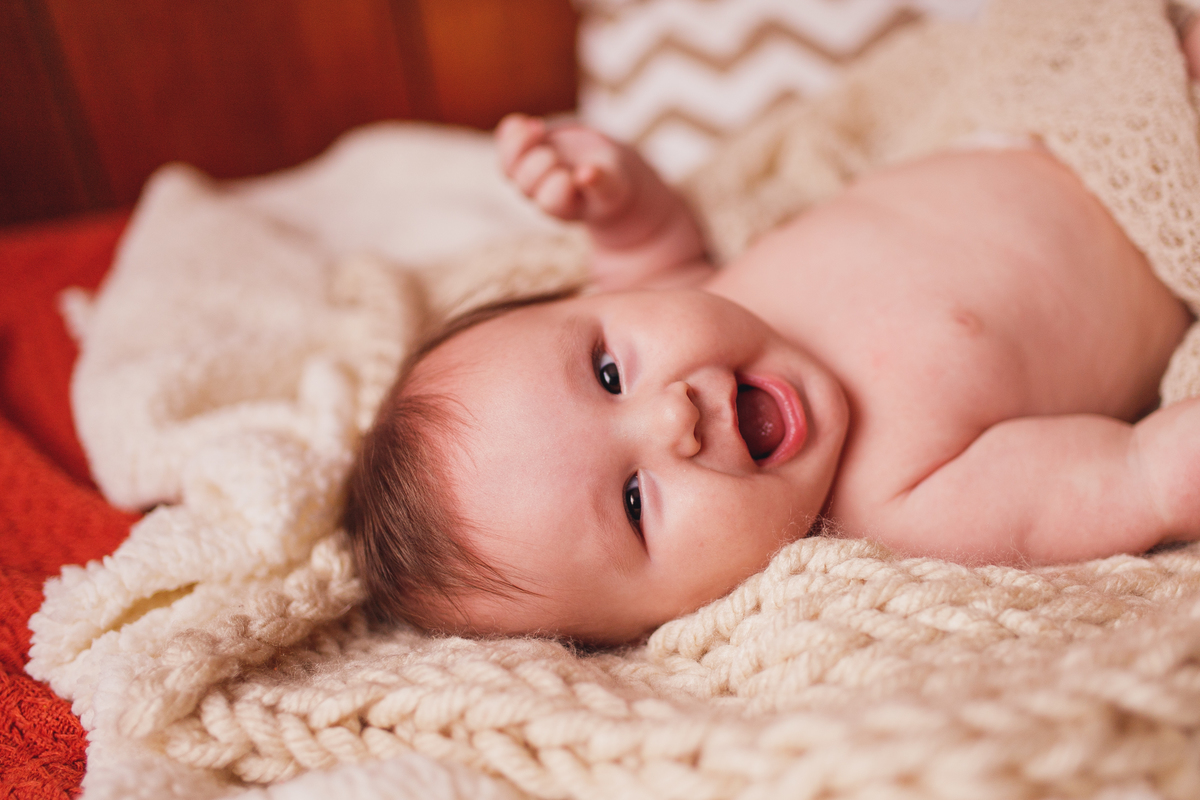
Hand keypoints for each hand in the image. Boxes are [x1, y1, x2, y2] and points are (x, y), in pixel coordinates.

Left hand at [495, 114, 633, 222]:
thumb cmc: (610, 181)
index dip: (559, 185)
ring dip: (519, 144)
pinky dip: (512, 130)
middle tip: (555, 156)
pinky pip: (506, 141)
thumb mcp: (612, 185)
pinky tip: (527, 122)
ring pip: (508, 165)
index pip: (550, 201)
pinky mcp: (524, 151)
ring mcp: (529, 173)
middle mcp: (540, 194)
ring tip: (537, 128)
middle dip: (541, 164)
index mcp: (563, 207)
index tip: (574, 173)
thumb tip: (586, 173)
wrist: (601, 167)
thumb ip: (602, 182)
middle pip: (526, 183)